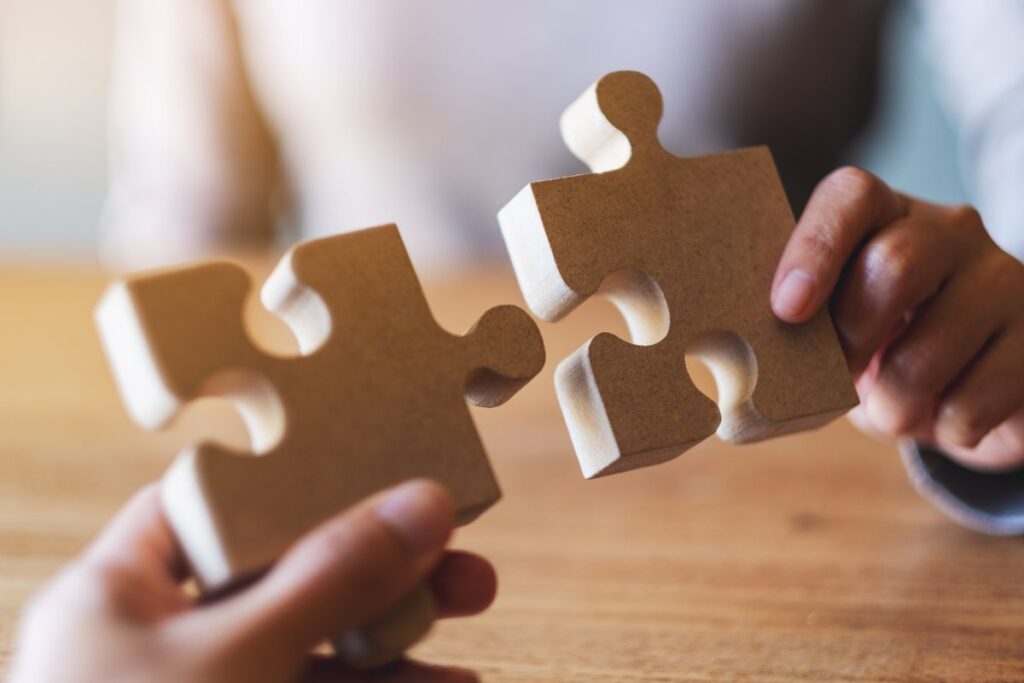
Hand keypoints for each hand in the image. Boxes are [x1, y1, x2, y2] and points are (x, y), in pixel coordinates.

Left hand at [8, 481, 494, 682]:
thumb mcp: (242, 657)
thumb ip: (335, 577)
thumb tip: (424, 503)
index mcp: (119, 595)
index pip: (209, 501)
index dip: (293, 477)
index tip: (375, 465)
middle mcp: (162, 641)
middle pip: (285, 572)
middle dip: (378, 563)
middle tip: (454, 549)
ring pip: (318, 644)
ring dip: (399, 632)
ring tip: (475, 603)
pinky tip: (451, 680)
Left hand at [772, 167, 1023, 470]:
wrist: (975, 380)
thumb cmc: (881, 343)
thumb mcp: (839, 319)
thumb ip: (798, 321)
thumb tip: (727, 376)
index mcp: (885, 213)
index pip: (851, 195)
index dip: (814, 247)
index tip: (786, 309)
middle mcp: (951, 231)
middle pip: (895, 267)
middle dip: (850, 338)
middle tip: (837, 376)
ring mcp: (1004, 279)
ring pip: (927, 353)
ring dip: (891, 406)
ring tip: (891, 411)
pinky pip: (973, 402)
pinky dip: (945, 428)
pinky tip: (948, 414)